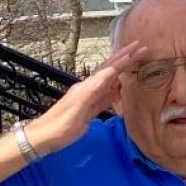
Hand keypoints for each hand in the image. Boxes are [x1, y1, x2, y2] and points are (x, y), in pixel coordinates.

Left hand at [26, 43, 145, 156]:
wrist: (44, 137)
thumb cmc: (60, 125)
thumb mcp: (78, 108)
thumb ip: (93, 91)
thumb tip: (110, 73)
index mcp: (87, 86)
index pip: (110, 69)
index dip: (124, 60)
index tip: (139, 50)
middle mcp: (89, 88)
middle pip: (110, 69)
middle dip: (125, 58)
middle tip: (140, 47)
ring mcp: (89, 98)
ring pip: (109, 79)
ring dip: (122, 70)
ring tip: (134, 61)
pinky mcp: (89, 108)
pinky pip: (106, 94)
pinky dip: (116, 89)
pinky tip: (121, 88)